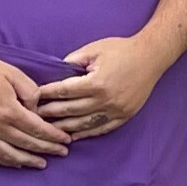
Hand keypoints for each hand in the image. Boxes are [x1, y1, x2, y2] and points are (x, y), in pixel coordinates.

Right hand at [0, 54, 68, 168]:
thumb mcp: (13, 74)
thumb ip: (30, 92)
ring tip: (42, 163)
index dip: (54, 136)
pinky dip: (4, 162)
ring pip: (9, 155)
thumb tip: (37, 110)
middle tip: (62, 153)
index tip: (66, 140)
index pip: (38, 129)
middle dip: (47, 149)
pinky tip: (15, 163)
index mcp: (9, 111)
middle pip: (27, 143)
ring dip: (28, 160)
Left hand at [35, 35, 167, 139]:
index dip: (47, 94)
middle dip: (50, 112)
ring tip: (48, 128)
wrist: (152, 56)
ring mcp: (116, 110)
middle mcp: (105, 99)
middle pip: (71, 110)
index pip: (64, 91)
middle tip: (34, 114)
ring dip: (64, 127)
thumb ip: (73, 61)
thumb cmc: (122, 49)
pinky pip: (101, 129)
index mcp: (96, 82)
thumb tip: (55, 72)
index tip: (34, 97)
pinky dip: (86, 134)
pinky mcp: (124, 116)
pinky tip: (73, 136)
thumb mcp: (94, 49)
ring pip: (84, 124)